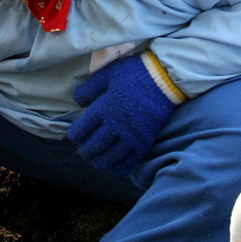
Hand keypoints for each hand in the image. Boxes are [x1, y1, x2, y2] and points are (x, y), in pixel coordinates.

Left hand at [68, 50, 184, 176]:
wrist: (165, 79)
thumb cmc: (135, 73)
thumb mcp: (109, 74)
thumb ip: (90, 88)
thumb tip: (77, 100)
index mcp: (104, 108)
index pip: (81, 130)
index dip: (75, 135)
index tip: (76, 135)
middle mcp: (115, 125)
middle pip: (93, 147)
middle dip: (85, 151)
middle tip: (85, 150)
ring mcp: (130, 136)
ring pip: (108, 158)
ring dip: (98, 161)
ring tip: (96, 159)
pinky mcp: (144, 143)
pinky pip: (128, 163)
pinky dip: (117, 168)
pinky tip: (114, 165)